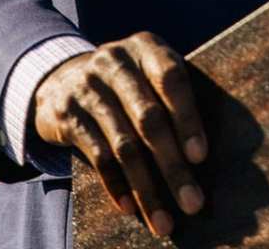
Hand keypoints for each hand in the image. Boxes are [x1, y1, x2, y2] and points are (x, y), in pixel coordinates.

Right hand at [32, 32, 208, 237]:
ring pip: (123, 145)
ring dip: (147, 188)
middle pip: (149, 119)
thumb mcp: (149, 72)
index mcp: (146, 47)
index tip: (200, 157)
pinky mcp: (66, 113)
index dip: (187, 118)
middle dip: (172, 166)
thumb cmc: (127, 83)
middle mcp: (115, 61)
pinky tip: (131, 208)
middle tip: (192, 203)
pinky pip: (97, 156)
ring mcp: (87, 86)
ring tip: (163, 221)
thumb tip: (207, 155)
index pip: (171, 79)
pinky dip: (116, 185)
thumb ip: (175, 96)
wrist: (61, 78)